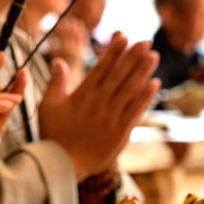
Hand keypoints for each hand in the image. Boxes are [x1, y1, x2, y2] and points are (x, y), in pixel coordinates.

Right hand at [38, 32, 159, 180]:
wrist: (63, 165)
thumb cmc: (53, 135)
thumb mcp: (48, 105)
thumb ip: (55, 82)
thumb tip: (59, 61)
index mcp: (82, 95)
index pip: (101, 67)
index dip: (114, 51)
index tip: (124, 37)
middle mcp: (99, 103)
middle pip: (119, 75)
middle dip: (133, 56)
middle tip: (145, 41)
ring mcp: (112, 117)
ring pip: (131, 89)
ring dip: (143, 71)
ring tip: (153, 56)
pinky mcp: (121, 132)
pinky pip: (136, 111)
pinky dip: (146, 97)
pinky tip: (155, 84)